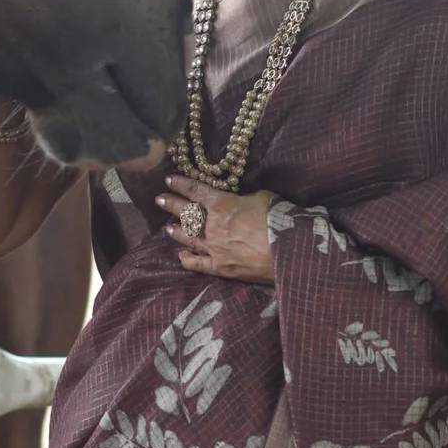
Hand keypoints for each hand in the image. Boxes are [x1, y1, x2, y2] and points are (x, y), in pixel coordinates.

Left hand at [158, 174, 275, 284]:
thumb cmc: (277, 218)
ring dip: (177, 231)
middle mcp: (211, 225)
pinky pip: (198, 264)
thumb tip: (241, 200)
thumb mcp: (262, 197)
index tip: (169, 180)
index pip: (195, 191)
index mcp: (221, 204)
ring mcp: (213, 248)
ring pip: (188, 238)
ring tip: (168, 228)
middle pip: (186, 213)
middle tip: (159, 200)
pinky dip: (187, 259)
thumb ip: (245, 198)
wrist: (287, 250)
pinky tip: (181, 256)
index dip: (181, 184)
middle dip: (171, 204)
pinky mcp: (220, 267)